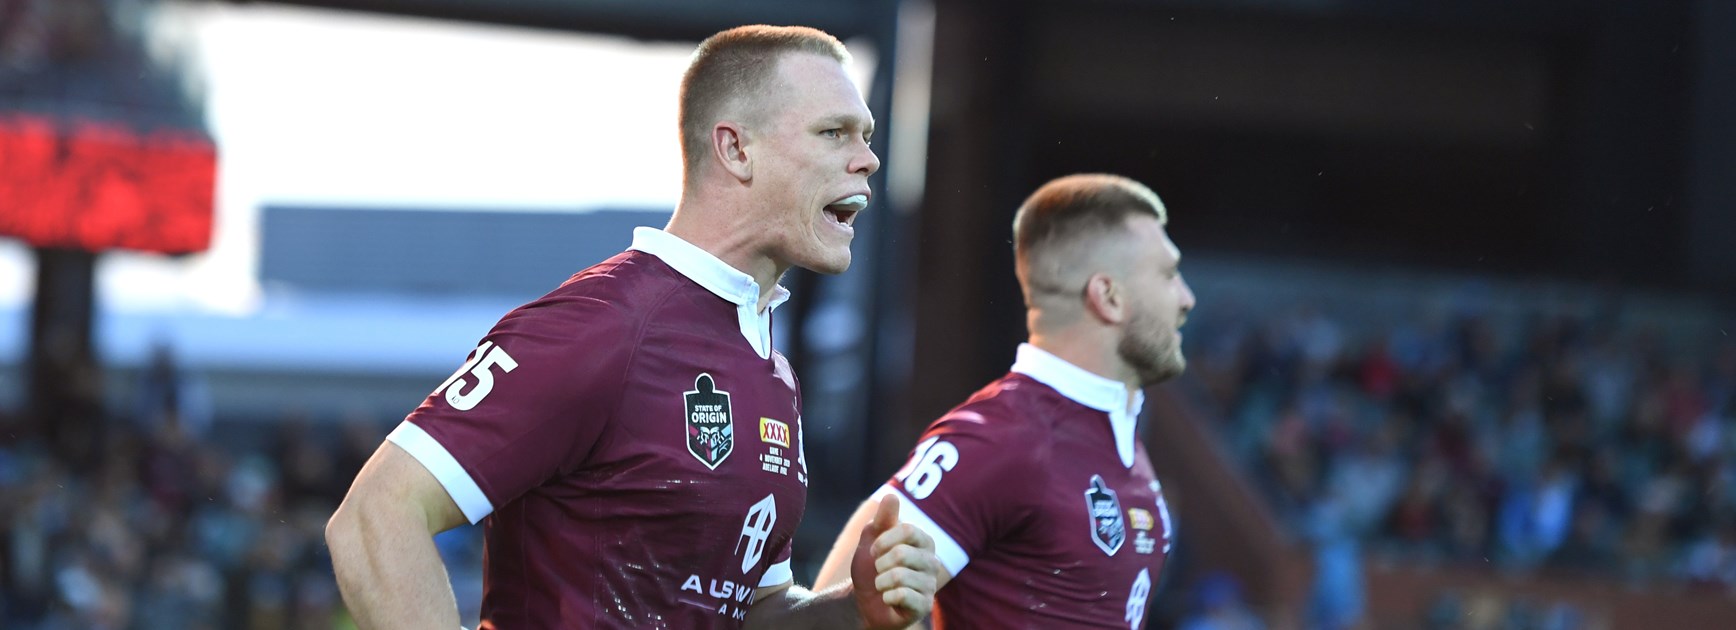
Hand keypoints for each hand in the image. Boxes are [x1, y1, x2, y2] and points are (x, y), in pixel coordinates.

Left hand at [850, 494, 940, 628]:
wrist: (865, 600)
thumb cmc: (872, 567)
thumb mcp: (872, 539)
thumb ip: (883, 518)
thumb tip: (892, 496)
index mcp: (923, 541)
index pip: (908, 530)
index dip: (884, 540)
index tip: (874, 549)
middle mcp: (932, 561)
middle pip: (902, 554)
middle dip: (880, 564)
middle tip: (879, 571)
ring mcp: (930, 585)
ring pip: (899, 576)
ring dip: (881, 582)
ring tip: (883, 586)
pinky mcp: (924, 605)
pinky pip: (903, 596)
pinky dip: (887, 597)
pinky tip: (889, 599)